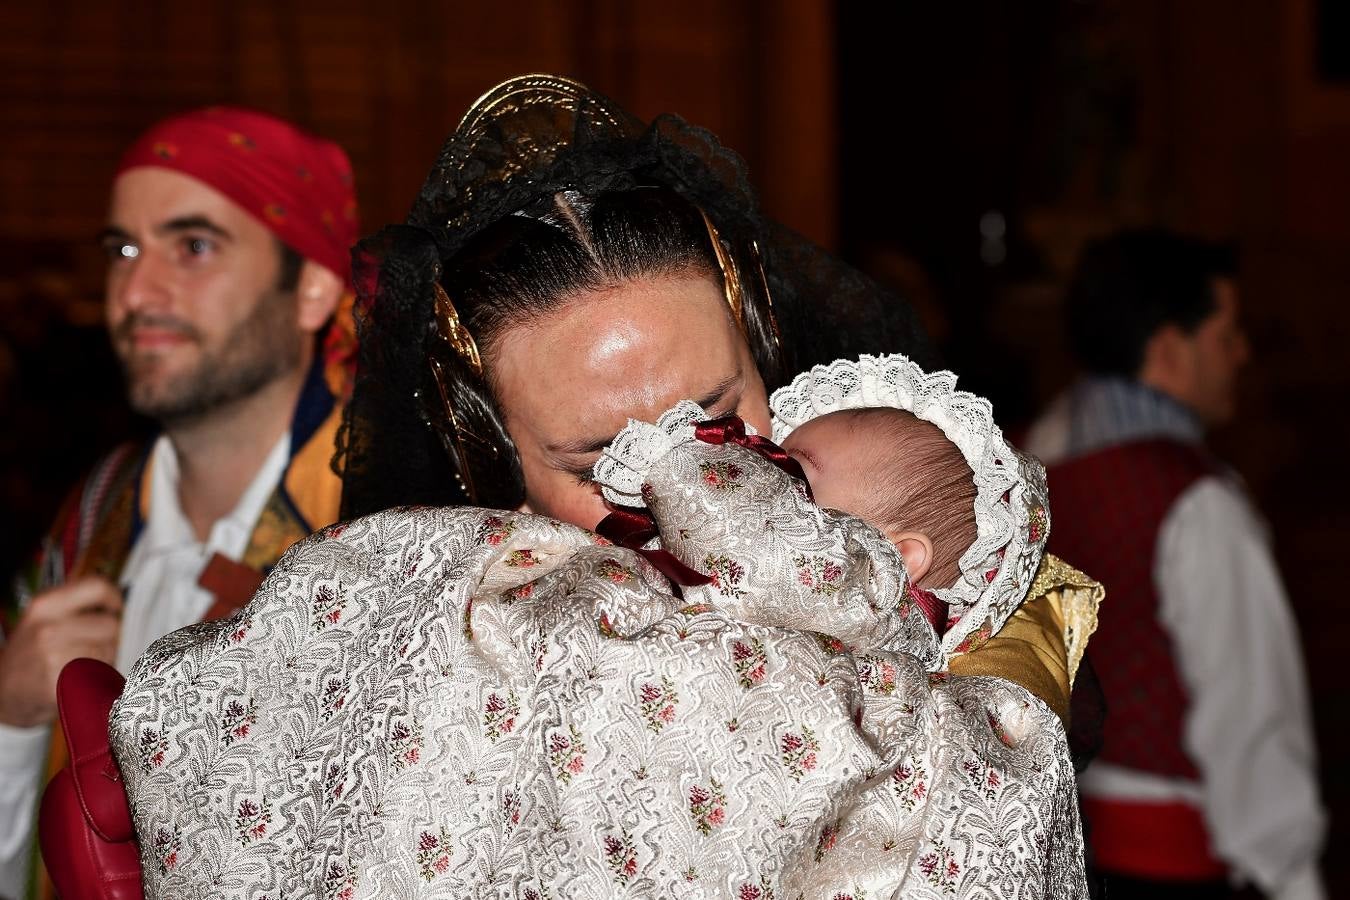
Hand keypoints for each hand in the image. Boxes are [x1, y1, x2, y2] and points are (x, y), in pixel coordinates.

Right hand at [0, 577, 121, 727]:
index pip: (96, 587)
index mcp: (43, 606)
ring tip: (81, 663)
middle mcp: (48, 629)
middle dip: (110, 637)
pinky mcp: (61, 684)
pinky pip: (101, 674)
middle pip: (111, 624)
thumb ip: (75, 606)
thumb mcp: (41, 619)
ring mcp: (53, 657)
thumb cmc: (28, 655)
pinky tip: (79, 678)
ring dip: (105, 658)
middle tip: (94, 645)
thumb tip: (116, 603)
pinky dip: (98, 677)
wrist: (4, 693)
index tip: (116, 609)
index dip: (114, 598)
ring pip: (110, 651)